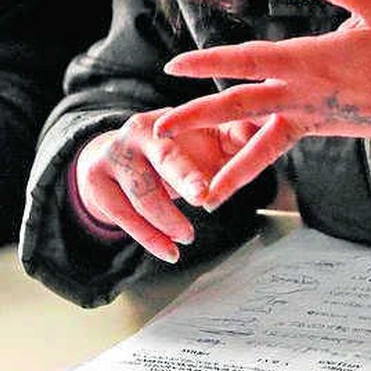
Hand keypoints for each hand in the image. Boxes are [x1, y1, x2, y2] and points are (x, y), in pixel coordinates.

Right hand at [73, 109, 260, 262]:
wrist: (112, 155)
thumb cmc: (171, 151)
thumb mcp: (202, 139)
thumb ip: (236, 138)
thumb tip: (272, 127)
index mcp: (168, 119)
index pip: (191, 134)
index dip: (209, 148)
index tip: (217, 176)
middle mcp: (138, 133)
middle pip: (164, 157)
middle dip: (184, 176)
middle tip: (203, 196)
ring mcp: (113, 157)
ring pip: (142, 192)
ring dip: (168, 218)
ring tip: (188, 236)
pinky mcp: (97, 182)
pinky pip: (122, 215)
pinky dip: (148, 237)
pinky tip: (168, 251)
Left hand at [157, 0, 370, 204]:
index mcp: (310, 62)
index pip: (248, 61)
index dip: (210, 63)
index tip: (176, 66)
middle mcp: (303, 94)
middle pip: (238, 109)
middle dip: (195, 119)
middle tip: (156, 132)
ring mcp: (310, 117)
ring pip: (257, 141)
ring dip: (223, 163)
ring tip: (195, 189)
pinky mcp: (319, 128)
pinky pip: (277, 146)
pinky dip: (252, 160)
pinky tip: (227, 174)